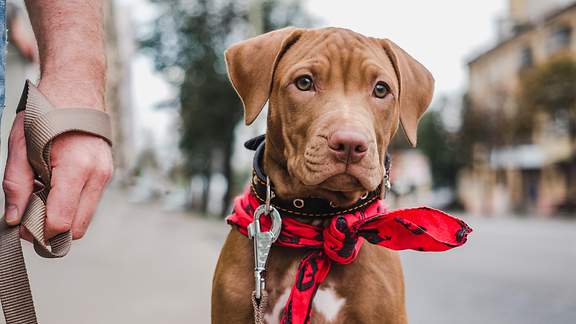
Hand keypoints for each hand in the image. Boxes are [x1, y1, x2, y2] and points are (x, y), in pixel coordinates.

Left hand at [3, 109, 112, 240]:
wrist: (76, 88)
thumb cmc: (48, 111)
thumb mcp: (20, 145)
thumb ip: (16, 184)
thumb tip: (14, 217)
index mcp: (76, 168)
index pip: (60, 221)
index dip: (38, 231)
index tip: (21, 225)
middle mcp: (97, 175)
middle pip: (76, 228)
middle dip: (52, 230)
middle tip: (30, 216)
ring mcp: (105, 175)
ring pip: (84, 218)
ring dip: (62, 216)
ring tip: (41, 195)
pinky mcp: (105, 173)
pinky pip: (88, 202)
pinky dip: (70, 204)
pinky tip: (54, 186)